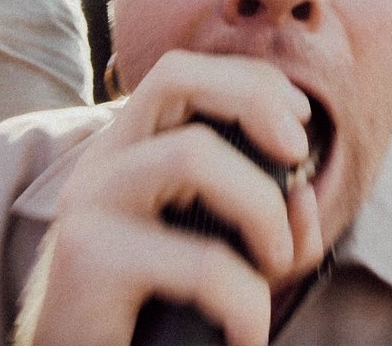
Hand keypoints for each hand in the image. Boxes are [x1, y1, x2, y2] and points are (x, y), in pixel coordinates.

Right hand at [18, 51, 323, 345]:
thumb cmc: (157, 313)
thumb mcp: (227, 254)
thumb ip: (271, 220)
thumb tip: (303, 194)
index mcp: (129, 149)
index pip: (181, 71)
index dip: (250, 79)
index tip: (301, 121)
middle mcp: (102, 161)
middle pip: (174, 77)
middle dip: (253, 100)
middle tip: (298, 157)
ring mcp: (89, 203)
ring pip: (191, 154)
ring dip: (261, 207)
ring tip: (275, 263)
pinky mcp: (88, 260)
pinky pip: (199, 261)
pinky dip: (246, 301)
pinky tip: (246, 335)